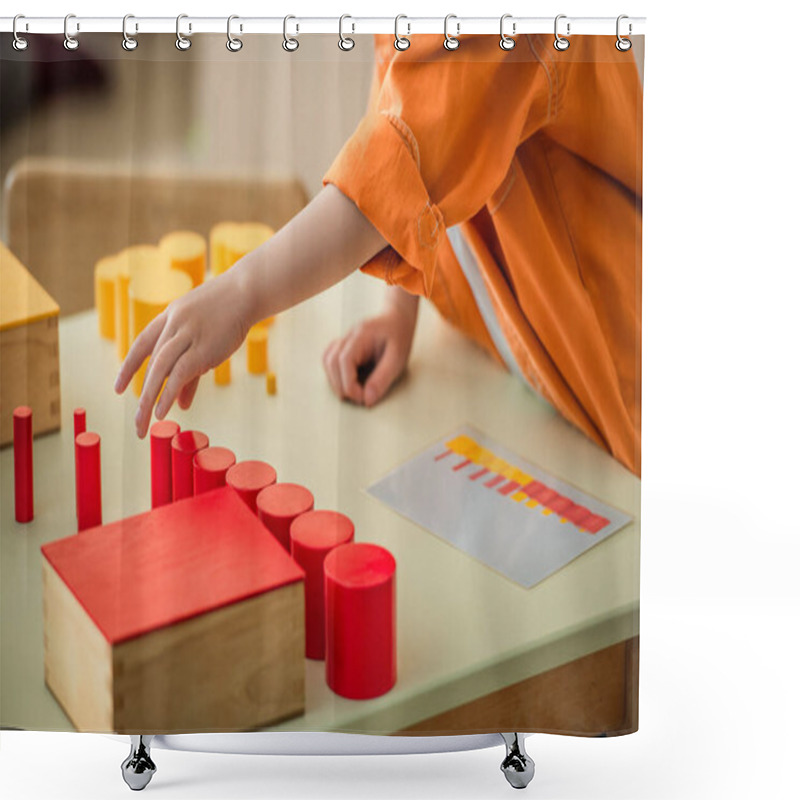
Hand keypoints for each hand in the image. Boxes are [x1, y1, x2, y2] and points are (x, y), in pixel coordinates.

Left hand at [114, 269, 249, 438]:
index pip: (142, 344)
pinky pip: (179, 374)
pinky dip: (168, 393)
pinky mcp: (203, 347)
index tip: (118, 388)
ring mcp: (187, 334)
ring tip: (146, 422)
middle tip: (138, 422)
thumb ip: (192, 369)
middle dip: (142, 394)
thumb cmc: (230, 311)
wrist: (248, 291)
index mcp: (170, 317)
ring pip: (160, 369)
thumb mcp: (206, 335)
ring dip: (150, 398)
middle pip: (151, 364)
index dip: (129, 367)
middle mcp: (173, 325)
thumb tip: (181, 401)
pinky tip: (163, 411)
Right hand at [323, 294, 417, 406]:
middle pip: (331, 362)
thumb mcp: (397, 359)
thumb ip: (382, 379)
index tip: (363, 399)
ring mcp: (343, 340)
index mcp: (361, 335)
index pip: (345, 361)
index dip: (350, 384)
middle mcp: (348, 336)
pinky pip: (329, 360)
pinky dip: (335, 374)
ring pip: (327, 361)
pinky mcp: (342, 346)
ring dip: (335, 381)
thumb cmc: (399, 337)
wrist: (397, 320)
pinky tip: (347, 382)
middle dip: (341, 386)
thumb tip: (368, 400)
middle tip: (359, 399)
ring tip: (353, 394)